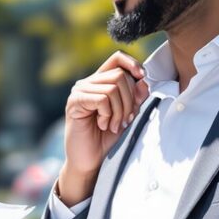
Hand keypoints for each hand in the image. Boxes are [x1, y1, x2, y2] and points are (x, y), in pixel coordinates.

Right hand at [57, 52, 145, 205]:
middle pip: (120, 75)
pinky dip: (108, 114)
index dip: (132, 63)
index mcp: (101, 81)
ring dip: (120, 110)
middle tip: (125, 120)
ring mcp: (79, 91)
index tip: (143, 77)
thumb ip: (135, 98)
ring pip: (113, 87)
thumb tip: (143, 80)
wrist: (89, 160)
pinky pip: (102, 98)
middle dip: (130, 100)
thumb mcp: (127, 115)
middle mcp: (88, 82)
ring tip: (114, 125)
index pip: (117, 58)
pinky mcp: (74, 102)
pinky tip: (102, 125)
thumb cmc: (106, 138)